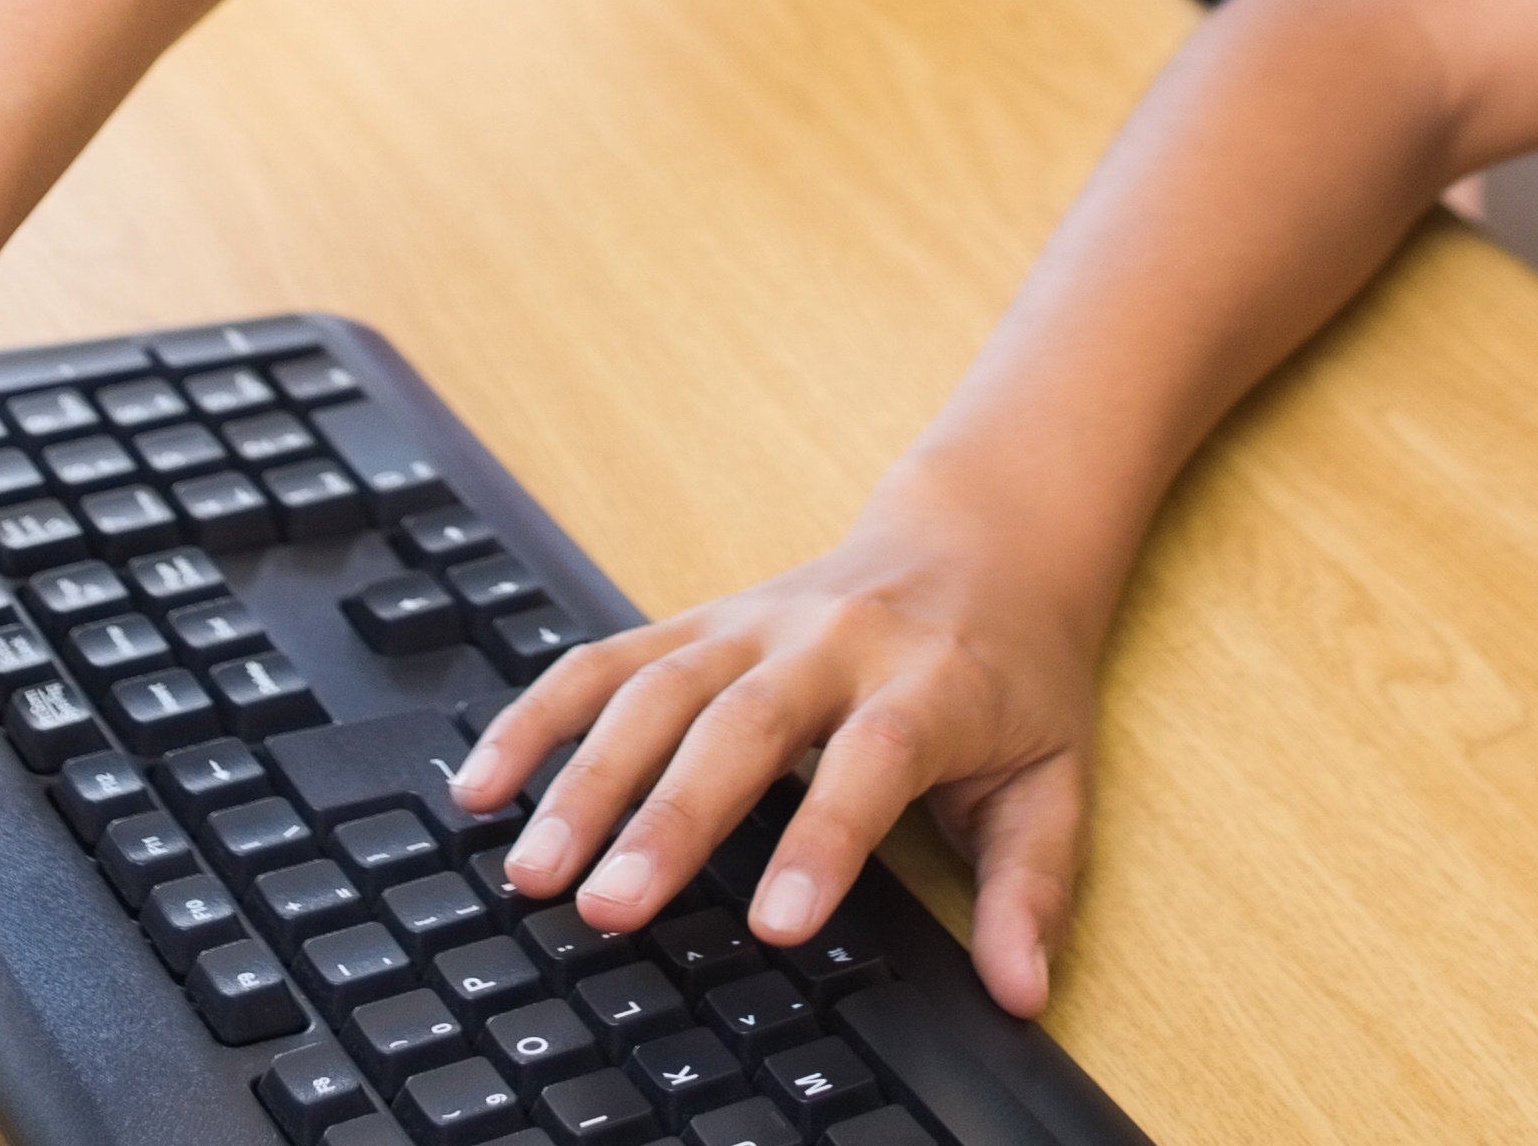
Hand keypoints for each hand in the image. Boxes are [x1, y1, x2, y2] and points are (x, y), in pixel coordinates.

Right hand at [452, 471, 1114, 1017]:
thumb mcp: (1055, 779)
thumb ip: (1031, 890)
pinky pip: (604, 660)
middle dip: (667, 817)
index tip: (776, 928)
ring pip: (656, 691)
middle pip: (739, 724)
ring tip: (530, 869)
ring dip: (585, 778)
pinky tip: (481, 782)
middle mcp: (830, 642)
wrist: (982, 542)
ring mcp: (753, 623)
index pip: (870, 761)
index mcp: (930, 682)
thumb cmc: (1014, 678)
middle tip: (607, 908)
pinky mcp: (698, 619)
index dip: (823, 840)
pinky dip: (537, 716)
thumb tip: (1022, 995)